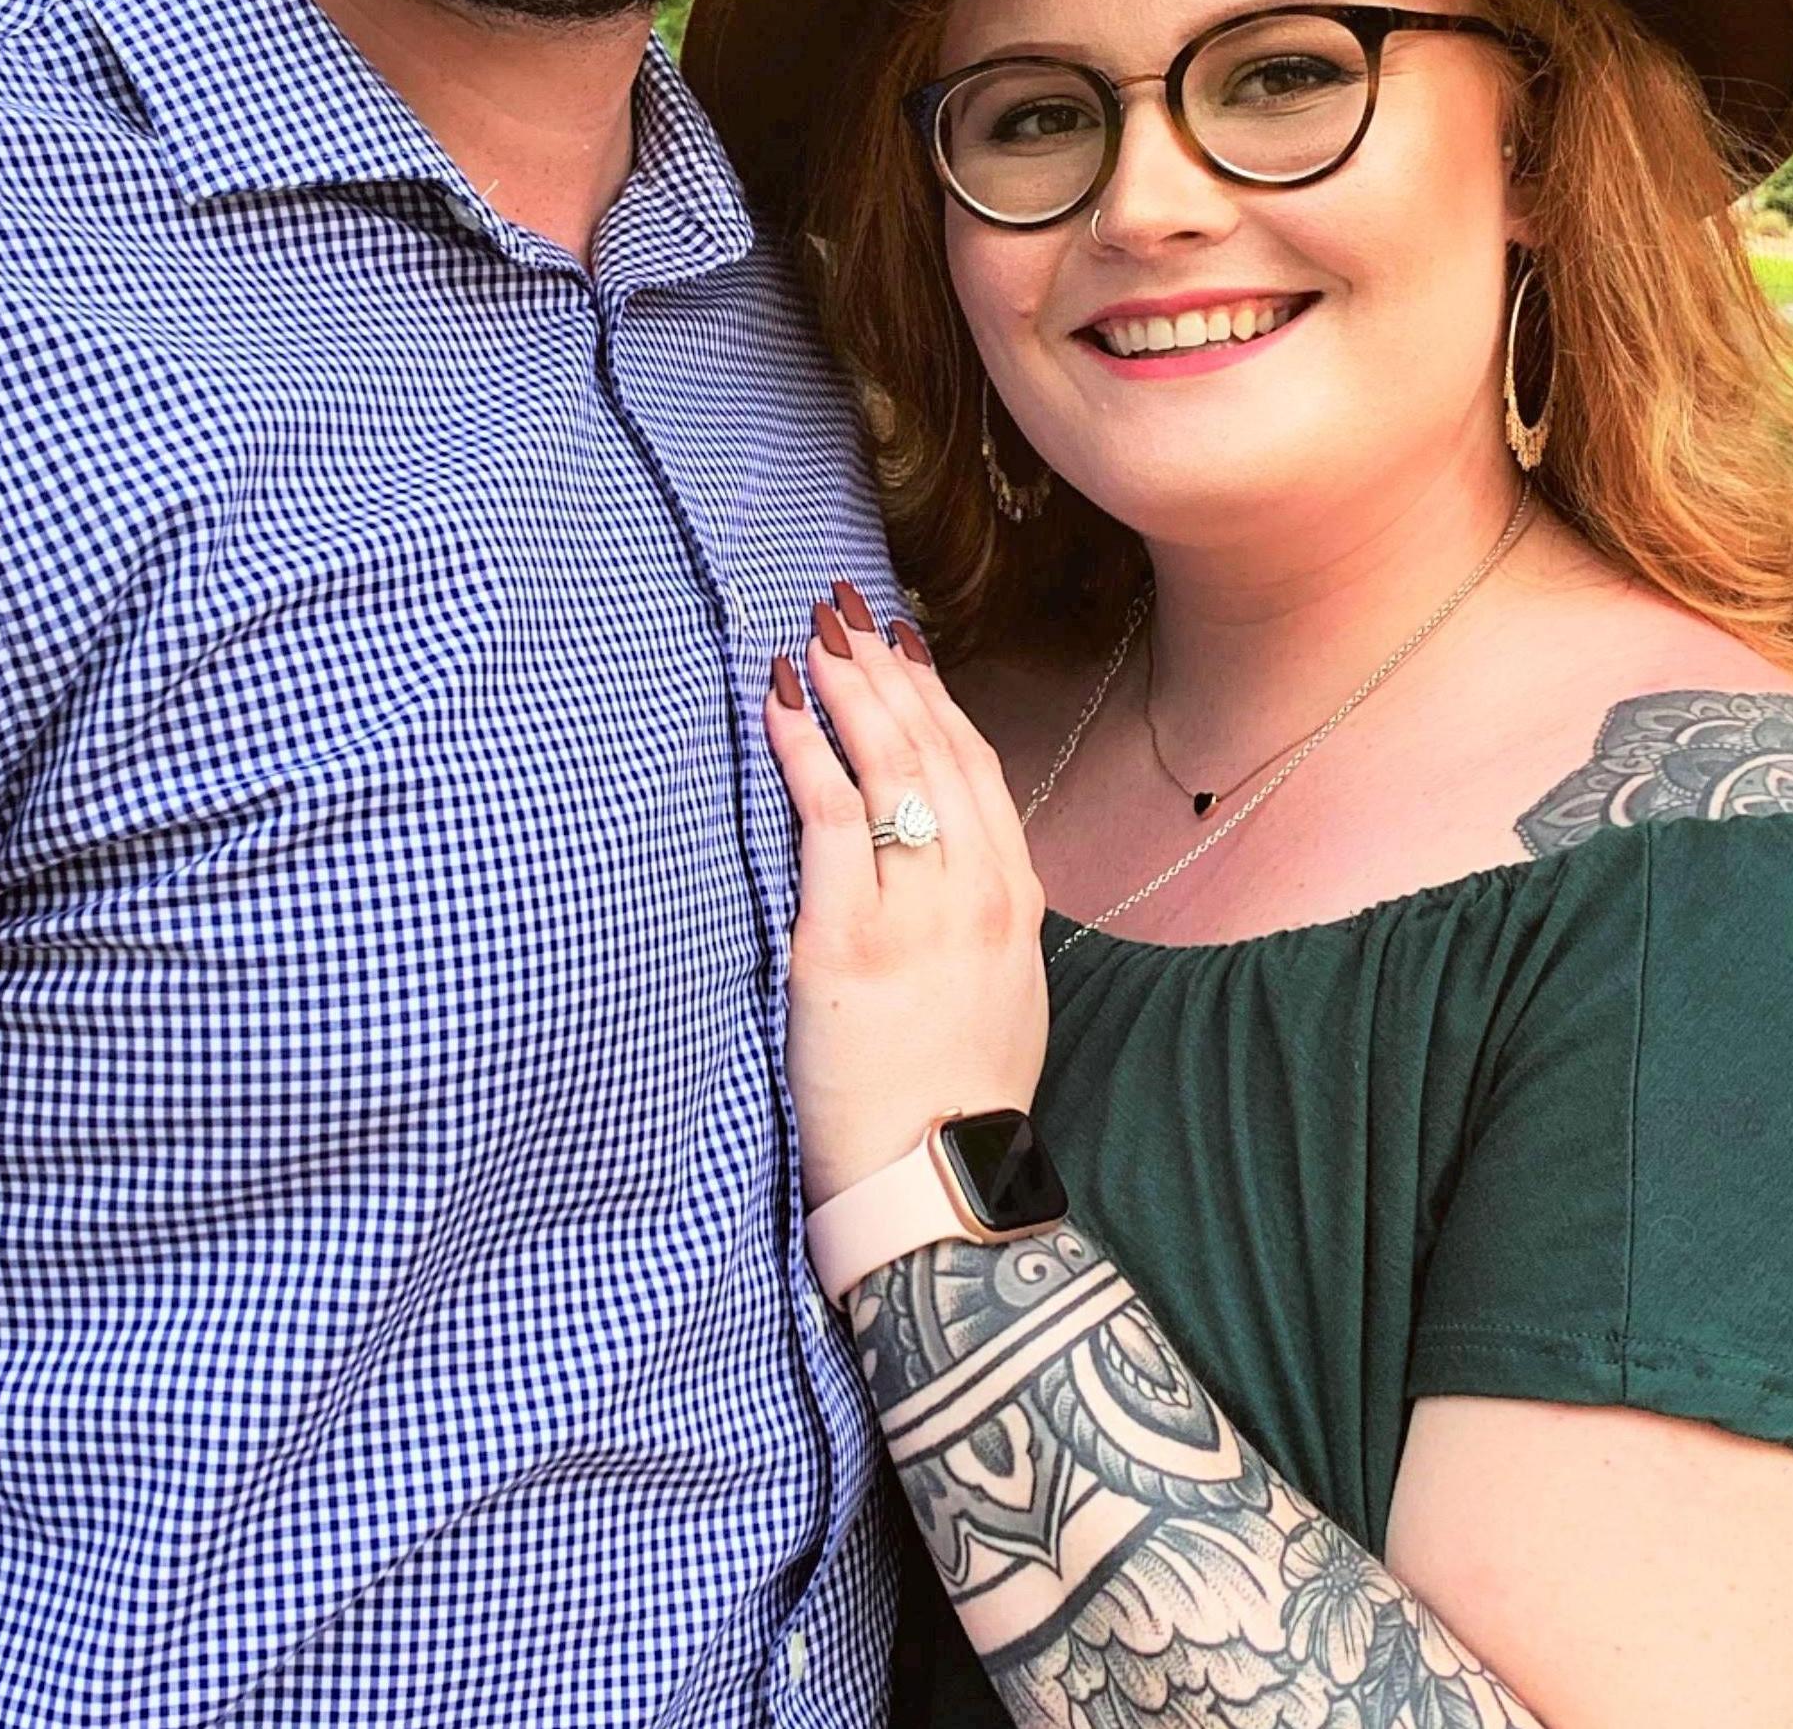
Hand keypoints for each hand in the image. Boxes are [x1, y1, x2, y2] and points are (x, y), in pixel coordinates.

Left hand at [764, 588, 1049, 1207]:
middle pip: (931, 747)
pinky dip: (802, 750)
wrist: (938, 1181)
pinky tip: (777, 705)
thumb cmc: (955, 1094)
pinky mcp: (848, 939)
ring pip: (886, 767)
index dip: (934, 694)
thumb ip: (976, 909)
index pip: (975, 765)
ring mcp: (917, 912)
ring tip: (811, 637)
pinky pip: (828, 818)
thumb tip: (937, 850)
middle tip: (844, 610)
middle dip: (885, 669)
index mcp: (1015, 897)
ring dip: (845, 689)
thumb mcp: (999, 985)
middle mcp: (976, 890)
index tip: (901, 643)